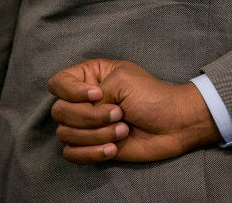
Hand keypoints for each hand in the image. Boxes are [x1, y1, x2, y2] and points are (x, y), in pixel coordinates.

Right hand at [48, 59, 222, 163]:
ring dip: (97, 135)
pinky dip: (91, 153)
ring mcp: (87, 125)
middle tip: (119, 114)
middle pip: (59, 112)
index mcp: (89, 77)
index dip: (72, 92)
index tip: (98, 95)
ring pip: (66, 134)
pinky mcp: (92, 146)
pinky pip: (72, 154)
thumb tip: (83, 114)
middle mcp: (82, 101)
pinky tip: (113, 149)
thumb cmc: (152, 96)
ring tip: (123, 130)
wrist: (173, 124)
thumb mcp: (122, 80)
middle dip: (90, 117)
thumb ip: (93, 93)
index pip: (57, 83)